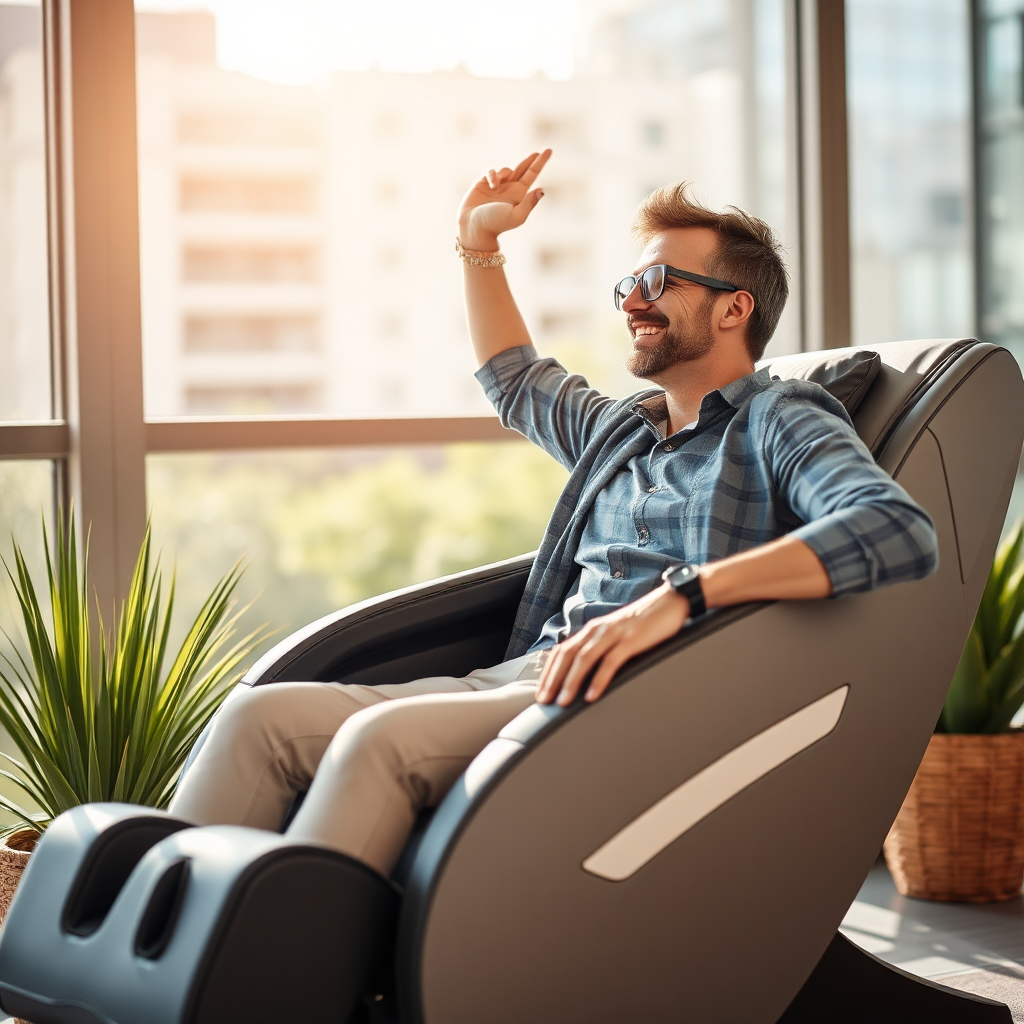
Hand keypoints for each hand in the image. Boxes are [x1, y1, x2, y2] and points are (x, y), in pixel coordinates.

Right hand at [457, 149, 550, 250]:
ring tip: (495, 185)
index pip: (532, 175)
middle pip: (523, 169)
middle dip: (530, 161)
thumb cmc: (495, 223)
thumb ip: (529, 203)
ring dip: (504, 172)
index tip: (549, 150)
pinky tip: (491, 184)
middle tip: (539, 152)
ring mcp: (497, 186)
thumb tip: (542, 190)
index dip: (540, 162)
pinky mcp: (483, 183)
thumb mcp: (516, 216)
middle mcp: (510, 189)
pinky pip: (491, 171)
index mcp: (520, 195)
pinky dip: (492, 174)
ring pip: (506, 170)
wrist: (473, 226)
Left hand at [535, 583, 689, 706]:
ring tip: (563, 702)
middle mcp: (598, 630)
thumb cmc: (645, 622)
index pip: (561, 651)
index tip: (541, 692)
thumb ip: (602, 649)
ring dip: (571, 682)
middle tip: (544, 701)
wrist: (671, 602)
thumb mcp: (617, 635)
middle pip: (567, 655)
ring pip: (584, 659)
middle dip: (553, 680)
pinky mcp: (631, 639)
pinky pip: (610, 661)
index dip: (548, 672)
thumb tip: (588, 673)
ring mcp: (613, 633)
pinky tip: (592, 695)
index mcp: (592, 630)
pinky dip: (599, 679)